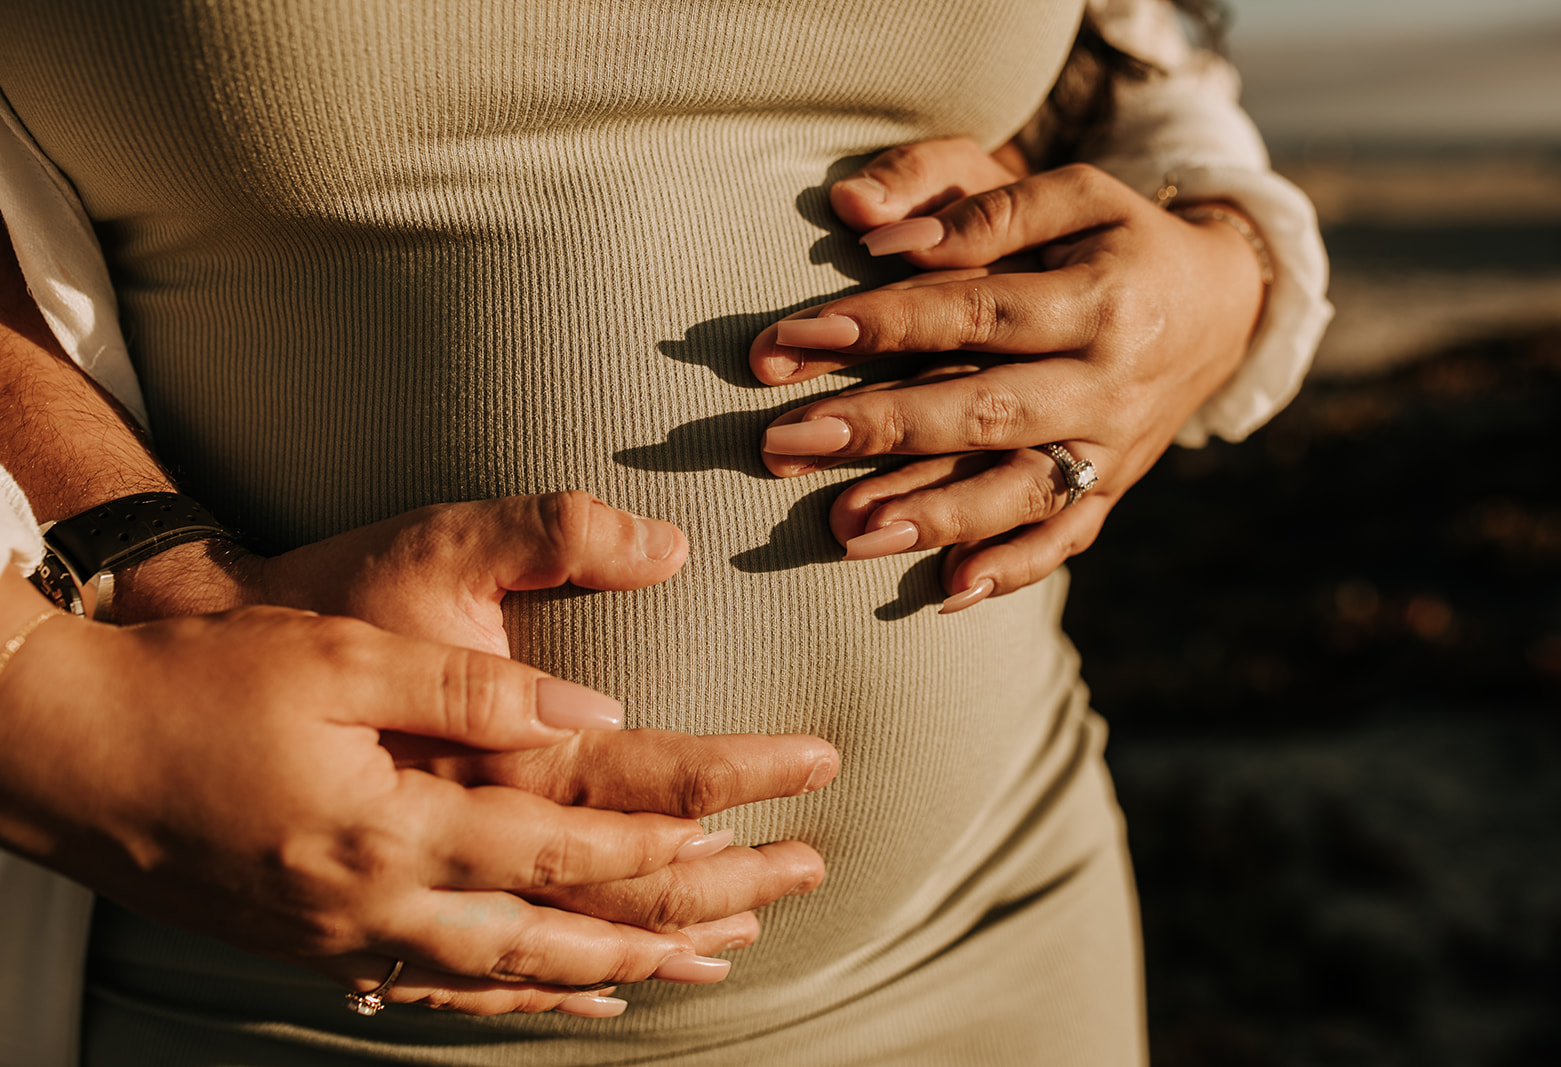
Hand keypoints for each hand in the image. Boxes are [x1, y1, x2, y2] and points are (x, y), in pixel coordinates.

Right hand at [0, 569, 826, 1016]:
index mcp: (407, 824)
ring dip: (622, 965)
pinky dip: (526, 996)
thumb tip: (594, 712)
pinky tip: (573, 992)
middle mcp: (391, 905)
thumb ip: (475, 690)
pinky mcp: (325, 945)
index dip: (696, 824)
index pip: (586, 839)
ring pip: (521, 974)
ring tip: (708, 962)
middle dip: (693, 911)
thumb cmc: (205, 684)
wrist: (72, 755)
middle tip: (788, 893)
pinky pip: (450, 989)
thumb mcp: (342, 657)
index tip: (788, 803)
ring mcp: (354, 941)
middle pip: (575, 924)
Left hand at [750, 138, 1265, 610]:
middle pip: (990, 412)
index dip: (883, 323)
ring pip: (1024, 492)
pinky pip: (1067, 540)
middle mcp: (1111, 382)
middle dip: (883, 429)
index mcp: (1100, 296)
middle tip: (783, 441)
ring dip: (936, 516)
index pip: (977, 311)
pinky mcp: (1113, 490)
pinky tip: (944, 594)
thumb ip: (968, 199)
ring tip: (845, 531)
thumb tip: (860, 215)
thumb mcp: (1069, 191)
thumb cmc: (1116, 236)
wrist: (1222, 308)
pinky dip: (1012, 569)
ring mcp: (1115, 448)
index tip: (792, 337)